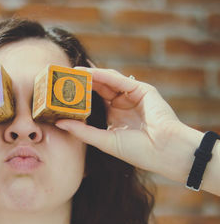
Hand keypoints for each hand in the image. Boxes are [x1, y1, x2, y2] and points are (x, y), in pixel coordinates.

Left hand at [55, 67, 197, 180]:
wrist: (165, 152)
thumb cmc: (138, 151)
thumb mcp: (104, 140)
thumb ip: (82, 131)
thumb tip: (58, 123)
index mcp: (113, 116)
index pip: (92, 100)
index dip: (76, 96)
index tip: (59, 92)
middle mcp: (121, 104)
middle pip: (97, 88)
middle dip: (80, 82)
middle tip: (62, 76)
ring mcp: (132, 96)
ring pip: (107, 81)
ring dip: (89, 75)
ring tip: (71, 72)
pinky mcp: (142, 90)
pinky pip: (119, 80)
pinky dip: (104, 75)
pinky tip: (89, 73)